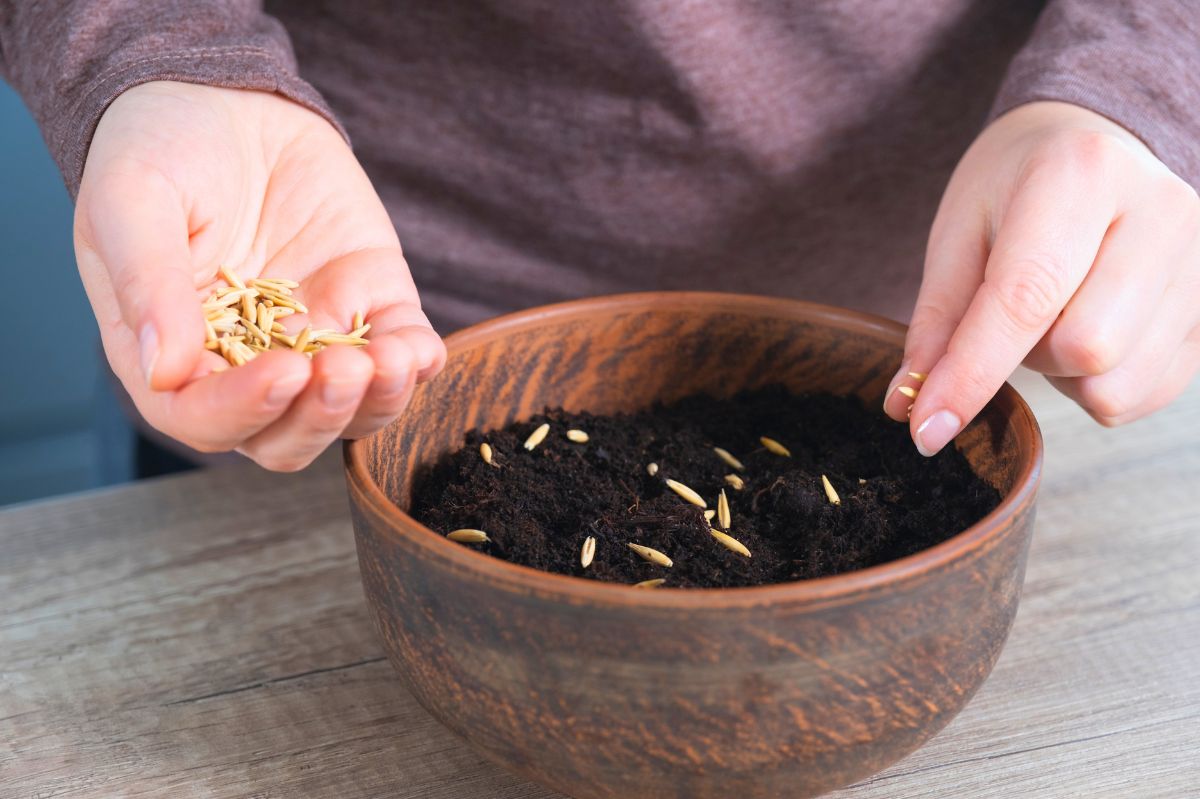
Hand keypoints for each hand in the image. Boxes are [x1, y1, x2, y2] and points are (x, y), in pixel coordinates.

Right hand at [75, 81, 445, 470]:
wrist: (222, 95)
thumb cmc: (157, 148)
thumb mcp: (133, 203)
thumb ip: (149, 285)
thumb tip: (164, 371)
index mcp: (177, 354)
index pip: (207, 418)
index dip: (246, 410)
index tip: (283, 373)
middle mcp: (247, 362)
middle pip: (288, 438)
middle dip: (322, 418)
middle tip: (342, 370)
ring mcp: (314, 336)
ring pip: (354, 410)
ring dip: (379, 400)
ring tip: (391, 359)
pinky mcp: (369, 301)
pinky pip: (403, 353)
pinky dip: (418, 362)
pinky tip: (418, 347)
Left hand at [885, 101, 1199, 453]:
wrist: (1092, 146)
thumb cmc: (1016, 186)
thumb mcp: (959, 233)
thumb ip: (938, 320)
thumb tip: (909, 404)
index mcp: (1080, 174)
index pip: (1026, 297)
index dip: (971, 373)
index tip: (926, 429)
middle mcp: (1160, 212)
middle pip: (1086, 348)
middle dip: (1029, 357)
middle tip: (1014, 317)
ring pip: (1118, 383)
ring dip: (1065, 375)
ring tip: (1056, 318)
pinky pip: (1148, 393)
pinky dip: (1101, 385)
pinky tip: (1088, 332)